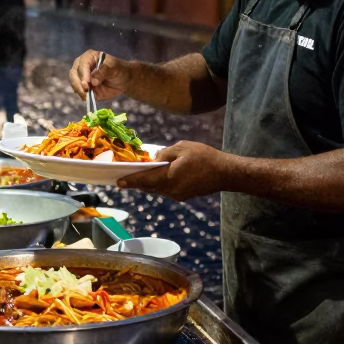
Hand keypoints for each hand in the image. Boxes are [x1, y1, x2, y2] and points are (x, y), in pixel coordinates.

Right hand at [69, 50, 131, 102]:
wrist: (123, 79)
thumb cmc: (118, 69)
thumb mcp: (114, 68)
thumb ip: (103, 72)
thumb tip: (93, 82)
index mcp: (89, 57)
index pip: (83, 64)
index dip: (84, 74)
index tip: (86, 84)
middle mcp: (82, 65)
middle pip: (74, 73)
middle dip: (78, 83)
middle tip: (86, 91)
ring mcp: (81, 77)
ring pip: (74, 83)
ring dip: (79, 90)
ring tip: (87, 96)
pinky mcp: (83, 87)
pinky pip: (79, 91)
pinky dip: (82, 95)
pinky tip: (88, 98)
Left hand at [117, 141, 235, 200]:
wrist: (225, 173)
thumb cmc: (205, 157)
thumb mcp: (182, 148)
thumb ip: (165, 154)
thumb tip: (154, 159)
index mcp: (169, 177)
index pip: (145, 180)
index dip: (131, 181)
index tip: (118, 183)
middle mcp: (171, 190)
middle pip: (149, 186)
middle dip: (138, 181)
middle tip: (126, 176)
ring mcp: (178, 195)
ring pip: (158, 189)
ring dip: (150, 182)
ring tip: (143, 173)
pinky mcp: (183, 195)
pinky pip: (167, 189)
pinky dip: (160, 183)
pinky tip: (161, 174)